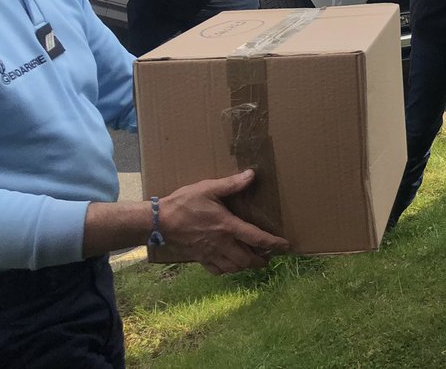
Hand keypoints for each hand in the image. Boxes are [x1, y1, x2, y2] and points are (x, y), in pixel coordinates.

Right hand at [160, 170, 289, 274]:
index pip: (256, 238)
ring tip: (254, 262)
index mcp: (227, 226)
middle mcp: (222, 243)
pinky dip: (227, 270)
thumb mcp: (209, 188)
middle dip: (261, 260)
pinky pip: (217, 270)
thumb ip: (232, 184)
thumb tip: (252, 174)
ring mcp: (210, 253)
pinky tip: (230, 265)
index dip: (273, 244)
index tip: (285, 246)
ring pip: (233, 267)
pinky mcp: (199, 258)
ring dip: (246, 266)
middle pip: (247, 259)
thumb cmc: (185, 202)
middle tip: (270, 257)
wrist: (159, 221)